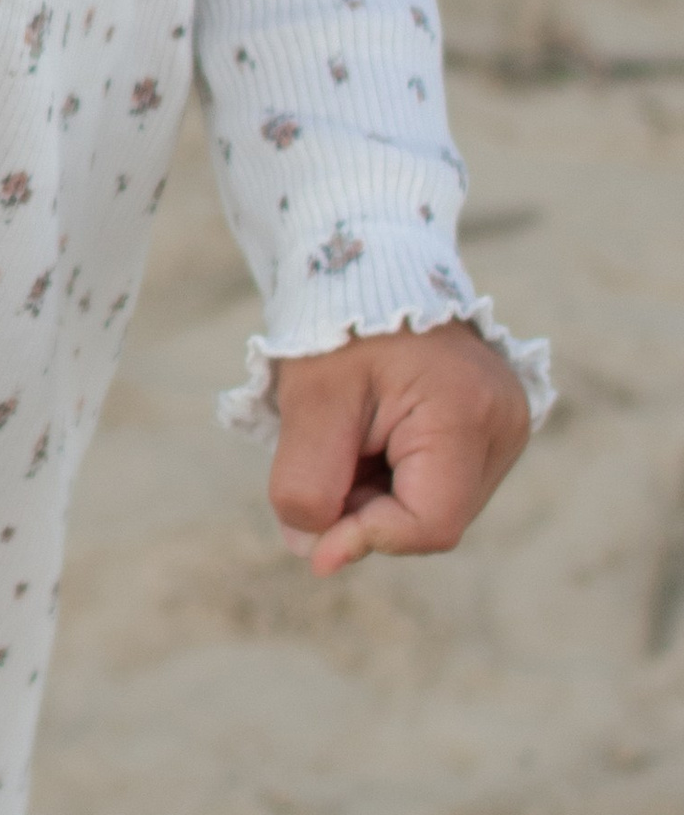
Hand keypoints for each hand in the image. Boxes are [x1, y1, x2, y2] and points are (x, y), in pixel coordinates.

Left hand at [269, 319, 531, 577]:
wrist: (365, 261)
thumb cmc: (337, 322)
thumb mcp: (310, 400)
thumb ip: (308, 484)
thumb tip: (314, 554)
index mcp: (469, 413)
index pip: (428, 523)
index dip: (365, 537)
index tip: (309, 534)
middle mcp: (506, 424)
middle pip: (432, 518)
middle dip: (365, 506)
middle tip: (323, 451)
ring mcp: (506, 425)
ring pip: (434, 504)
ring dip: (378, 491)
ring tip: (349, 431)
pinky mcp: (492, 424)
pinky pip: (440, 479)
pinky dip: (394, 473)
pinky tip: (371, 432)